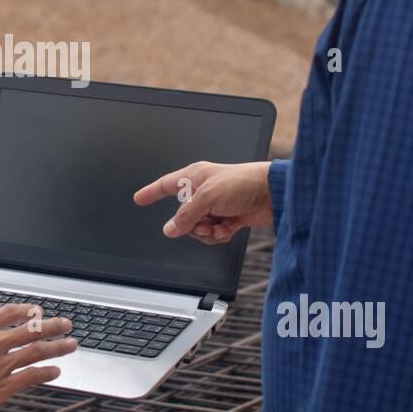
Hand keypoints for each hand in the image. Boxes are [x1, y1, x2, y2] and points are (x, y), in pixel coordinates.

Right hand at [0, 303, 76, 411]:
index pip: (9, 313)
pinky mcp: (0, 387)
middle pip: (30, 329)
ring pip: (35, 352)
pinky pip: (29, 377)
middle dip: (53, 325)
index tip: (38, 311)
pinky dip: (45, 373)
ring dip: (57, 347)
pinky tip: (55, 371)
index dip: (27, 311)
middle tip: (66, 324)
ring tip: (71, 344)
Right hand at [134, 160, 272, 243]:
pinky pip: (214, 233)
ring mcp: (216, 206)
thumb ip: (187, 215)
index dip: (151, 192)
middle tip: (203, 223)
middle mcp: (203, 191)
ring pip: (198, 228)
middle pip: (183, 215)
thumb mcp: (208, 198)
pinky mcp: (228, 218)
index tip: (139, 199)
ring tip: (219, 226)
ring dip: (207, 232)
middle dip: (193, 224)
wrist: (272, 193)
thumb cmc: (243, 182)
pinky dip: (220, 234)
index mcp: (194, 177)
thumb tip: (171, 229)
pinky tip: (229, 228)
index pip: (166, 185)